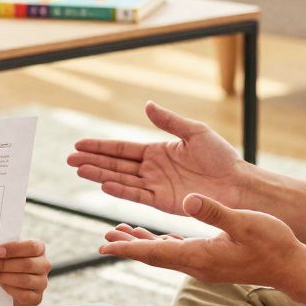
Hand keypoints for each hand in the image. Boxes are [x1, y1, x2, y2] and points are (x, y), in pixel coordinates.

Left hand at [0, 239, 49, 305]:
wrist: (9, 285)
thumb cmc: (8, 263)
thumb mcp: (7, 254)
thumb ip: (1, 251)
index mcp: (39, 249)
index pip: (31, 247)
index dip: (13, 249)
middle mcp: (44, 265)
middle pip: (27, 264)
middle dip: (4, 265)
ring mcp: (42, 282)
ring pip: (24, 280)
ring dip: (3, 277)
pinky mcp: (37, 298)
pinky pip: (24, 295)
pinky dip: (9, 289)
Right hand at [68, 101, 245, 215]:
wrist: (237, 184)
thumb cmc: (221, 157)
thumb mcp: (194, 132)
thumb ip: (168, 121)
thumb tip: (147, 104)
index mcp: (158, 150)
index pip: (122, 148)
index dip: (101, 146)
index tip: (79, 144)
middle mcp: (153, 169)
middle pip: (116, 164)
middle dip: (92, 161)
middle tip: (69, 159)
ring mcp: (156, 186)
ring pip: (121, 179)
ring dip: (100, 175)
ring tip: (78, 170)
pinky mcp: (162, 202)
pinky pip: (137, 194)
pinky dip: (120, 189)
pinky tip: (104, 184)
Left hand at [99, 193, 305, 290]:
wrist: (292, 267)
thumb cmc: (272, 245)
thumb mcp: (243, 222)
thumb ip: (214, 211)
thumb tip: (188, 199)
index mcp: (199, 255)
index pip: (155, 252)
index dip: (128, 248)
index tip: (104, 247)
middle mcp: (197, 264)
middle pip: (154, 255)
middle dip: (128, 246)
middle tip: (104, 240)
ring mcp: (205, 265)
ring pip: (165, 254)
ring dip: (143, 244)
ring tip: (123, 234)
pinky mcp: (213, 261)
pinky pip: (180, 253)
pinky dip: (164, 244)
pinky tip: (162, 238)